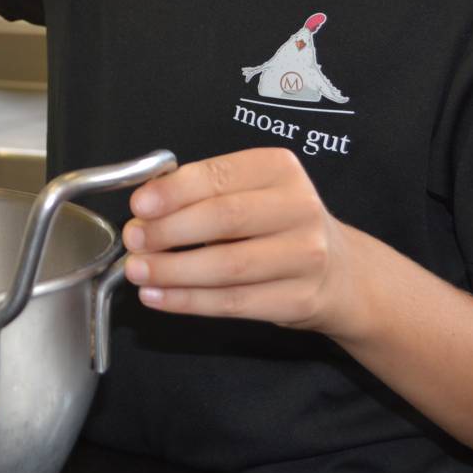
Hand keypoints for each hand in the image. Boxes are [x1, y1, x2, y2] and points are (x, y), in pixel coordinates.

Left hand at [121, 147, 361, 334]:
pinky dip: (188, 301)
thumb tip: (144, 212)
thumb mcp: (250, 192)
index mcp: (280, 169)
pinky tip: (159, 297)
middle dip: (168, 232)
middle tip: (133, 241)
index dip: (174, 192)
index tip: (139, 206)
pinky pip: (234, 302)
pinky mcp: (299, 299)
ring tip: (139, 271)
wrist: (338, 271)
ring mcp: (305, 256)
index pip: (219, 177)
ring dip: (173, 271)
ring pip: (227, 266)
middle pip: (223, 219)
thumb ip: (202, 194)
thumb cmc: (278, 225)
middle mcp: (299, 208)